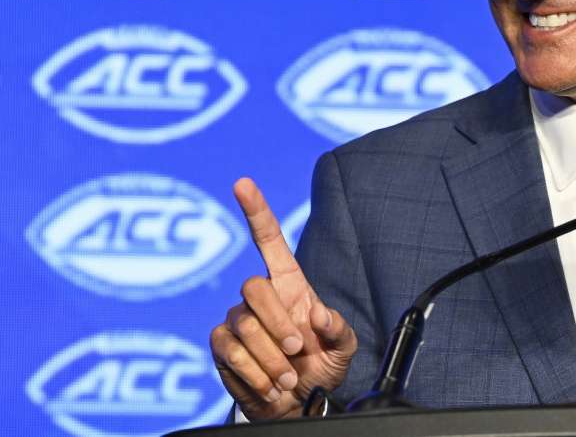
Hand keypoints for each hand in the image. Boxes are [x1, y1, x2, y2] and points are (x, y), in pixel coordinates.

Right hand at [210, 178, 356, 419]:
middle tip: (299, 350)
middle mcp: (260, 296)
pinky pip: (230, 351)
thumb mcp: (343, 348)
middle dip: (279, 323)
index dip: (256, 210)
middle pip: (254, 287)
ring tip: (288, 376)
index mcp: (290, 284)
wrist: (296, 404)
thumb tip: (318, 313)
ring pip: (246, 326)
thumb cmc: (320, 366)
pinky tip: (270, 385)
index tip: (243, 183)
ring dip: (273, 358)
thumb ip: (339, 328)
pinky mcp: (221, 345)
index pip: (268, 239)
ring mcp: (237, 319)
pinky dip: (255, 373)